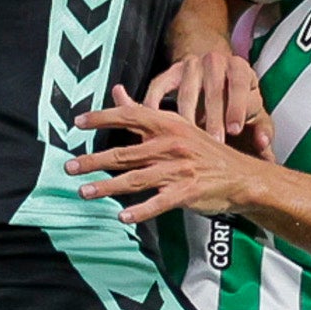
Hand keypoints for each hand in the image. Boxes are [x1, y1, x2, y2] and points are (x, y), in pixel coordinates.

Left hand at [70, 88, 273, 222]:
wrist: (242, 176)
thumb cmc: (205, 151)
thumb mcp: (177, 125)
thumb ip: (143, 111)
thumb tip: (117, 92)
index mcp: (168, 124)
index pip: (129, 116)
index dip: (102, 117)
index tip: (77, 122)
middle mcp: (170, 144)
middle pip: (124, 152)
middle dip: (93, 161)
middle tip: (68, 167)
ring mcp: (179, 169)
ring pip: (134, 179)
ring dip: (106, 187)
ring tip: (83, 192)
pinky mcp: (187, 192)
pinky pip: (158, 203)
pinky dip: (140, 211)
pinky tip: (122, 217)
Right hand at [145, 46, 274, 155]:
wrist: (211, 64)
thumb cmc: (237, 97)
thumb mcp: (254, 109)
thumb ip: (262, 129)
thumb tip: (265, 146)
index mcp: (240, 68)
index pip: (240, 84)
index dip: (237, 107)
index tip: (235, 130)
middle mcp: (216, 60)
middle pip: (214, 88)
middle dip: (213, 116)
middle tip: (213, 140)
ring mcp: (191, 64)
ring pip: (187, 90)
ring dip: (187, 116)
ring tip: (187, 139)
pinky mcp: (170, 71)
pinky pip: (159, 86)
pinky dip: (155, 103)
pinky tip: (156, 124)